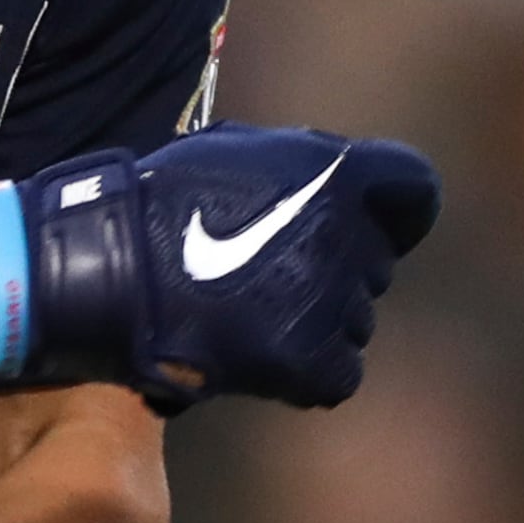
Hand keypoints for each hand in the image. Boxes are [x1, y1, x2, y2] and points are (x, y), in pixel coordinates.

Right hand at [9, 127, 438, 410]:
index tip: (362, 223)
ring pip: (357, 320)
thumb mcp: (237, 149)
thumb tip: (332, 183)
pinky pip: (340, 372)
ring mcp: (331, 304)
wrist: (108, 271)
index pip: (414, 191)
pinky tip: (266, 357)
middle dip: (336, 268)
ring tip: (257, 316)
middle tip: (273, 272)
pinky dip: (310, 370)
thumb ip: (299, 163)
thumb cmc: (163, 200)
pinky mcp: (309, 362)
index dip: (393, 210)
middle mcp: (348, 238)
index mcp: (337, 175)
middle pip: (377, 263)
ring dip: (320, 320)